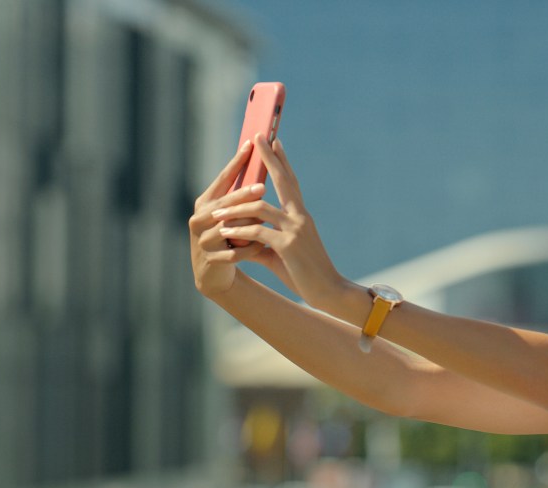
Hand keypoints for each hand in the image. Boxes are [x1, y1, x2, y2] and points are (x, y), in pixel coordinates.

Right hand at [187, 140, 268, 297]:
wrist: (214, 273)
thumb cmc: (228, 237)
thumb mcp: (230, 215)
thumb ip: (240, 196)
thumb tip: (263, 164)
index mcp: (205, 202)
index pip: (223, 178)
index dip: (236, 162)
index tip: (251, 144)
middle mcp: (199, 218)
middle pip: (225, 203)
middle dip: (244, 195)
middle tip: (262, 186)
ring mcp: (202, 240)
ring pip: (230, 228)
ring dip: (249, 226)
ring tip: (266, 222)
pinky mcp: (211, 259)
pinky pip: (235, 252)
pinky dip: (250, 249)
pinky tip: (262, 247)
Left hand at [211, 134, 345, 308]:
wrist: (330, 291)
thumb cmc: (307, 274)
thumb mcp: (283, 255)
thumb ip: (263, 244)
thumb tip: (243, 243)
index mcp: (301, 216)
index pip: (291, 183)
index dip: (283, 162)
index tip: (275, 142)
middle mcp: (300, 217)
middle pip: (284, 181)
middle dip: (270, 158)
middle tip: (259, 137)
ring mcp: (295, 229)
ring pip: (259, 208)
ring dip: (236, 208)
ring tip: (217, 209)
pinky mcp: (288, 246)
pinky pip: (257, 233)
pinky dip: (239, 233)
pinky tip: (225, 233)